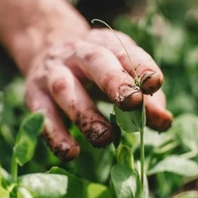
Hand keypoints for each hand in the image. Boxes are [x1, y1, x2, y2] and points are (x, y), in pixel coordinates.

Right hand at [24, 24, 172, 160]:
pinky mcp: (33, 94)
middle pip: (96, 63)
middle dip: (114, 82)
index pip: (127, 52)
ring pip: (66, 90)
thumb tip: (164, 122)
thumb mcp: (123, 75)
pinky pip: (42, 115)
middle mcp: (79, 53)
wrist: (46, 49)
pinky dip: (55, 134)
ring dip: (86, 115)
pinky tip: (71, 152)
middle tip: (132, 103)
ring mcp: (53, 73)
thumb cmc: (98, 71)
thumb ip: (146, 99)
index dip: (141, 67)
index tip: (154, 83)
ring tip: (104, 138)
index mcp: (107, 44)